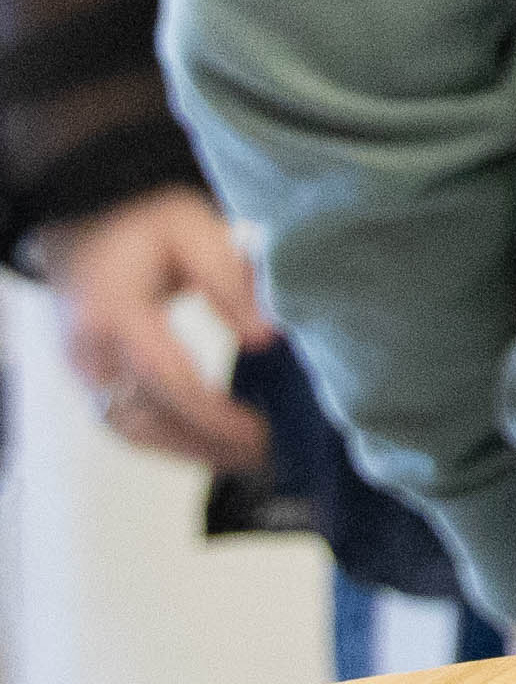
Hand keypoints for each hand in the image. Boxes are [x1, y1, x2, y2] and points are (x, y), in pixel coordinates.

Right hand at [47, 186, 276, 473]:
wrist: (82, 225)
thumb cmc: (143, 225)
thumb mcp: (192, 228)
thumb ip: (228, 279)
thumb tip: (264, 339)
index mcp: (113, 312)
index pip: (163, 376)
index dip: (210, 413)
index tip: (257, 432)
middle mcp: (89, 351)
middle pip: (142, 417)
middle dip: (202, 443)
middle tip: (264, 453)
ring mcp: (83, 370)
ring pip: (130, 429)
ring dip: (187, 450)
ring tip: (248, 458)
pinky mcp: (90, 379)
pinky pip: (125, 420)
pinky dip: (168, 439)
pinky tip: (211, 447)